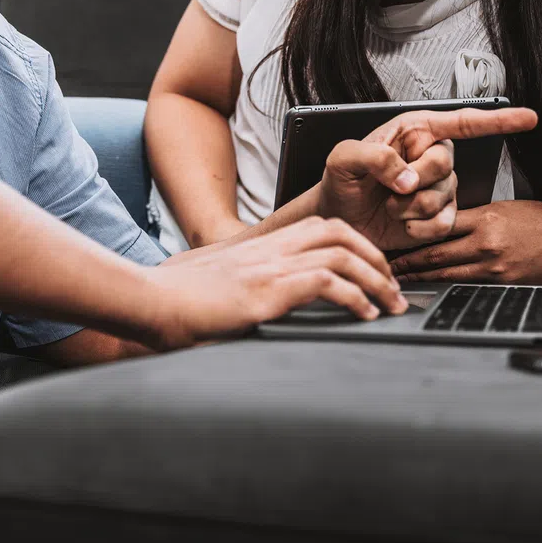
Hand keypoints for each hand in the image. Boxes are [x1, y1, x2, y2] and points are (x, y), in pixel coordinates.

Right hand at [144, 216, 409, 348]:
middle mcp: (268, 249)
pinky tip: (365, 314)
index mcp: (258, 246)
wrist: (148, 299)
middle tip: (393, 288)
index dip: (353, 244)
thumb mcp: (215, 285)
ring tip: (391, 304)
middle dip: (375, 257)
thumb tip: (252, 306)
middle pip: (338, 231)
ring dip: (375, 278)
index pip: (318, 228)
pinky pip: (325, 283)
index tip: (371, 270)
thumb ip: (240, 286)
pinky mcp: (265, 291)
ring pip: (341, 254)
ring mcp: (268, 267)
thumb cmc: (173, 298)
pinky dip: (355, 297)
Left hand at [317, 106, 537, 251]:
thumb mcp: (343, 158)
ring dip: (410, 207)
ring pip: (443, 197)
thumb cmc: (339, 182)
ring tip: (389, 204)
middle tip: (390, 186)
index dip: (497, 120)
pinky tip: (401, 223)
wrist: (339, 219)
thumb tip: (406, 175)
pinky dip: (418, 228)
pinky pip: (443, 224)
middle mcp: (429, 156)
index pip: (461, 121)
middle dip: (414, 179)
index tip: (527, 118)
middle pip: (446, 164)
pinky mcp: (437, 217)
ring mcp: (437, 188)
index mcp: (413, 132)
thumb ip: (373, 156)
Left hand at [389, 200, 541, 283]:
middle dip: (409, 262)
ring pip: (448, 274)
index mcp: (486, 219)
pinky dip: (447, 286)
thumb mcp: (503, 207)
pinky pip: (468, 286)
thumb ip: (472, 215)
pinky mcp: (504, 284)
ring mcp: (496, 268)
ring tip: (402, 279)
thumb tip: (440, 220)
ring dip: (422, 277)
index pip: (439, 225)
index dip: (412, 232)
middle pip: (437, 254)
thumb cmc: (541, 219)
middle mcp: (488, 244)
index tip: (394, 235)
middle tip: (387, 265)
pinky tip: (433, 287)